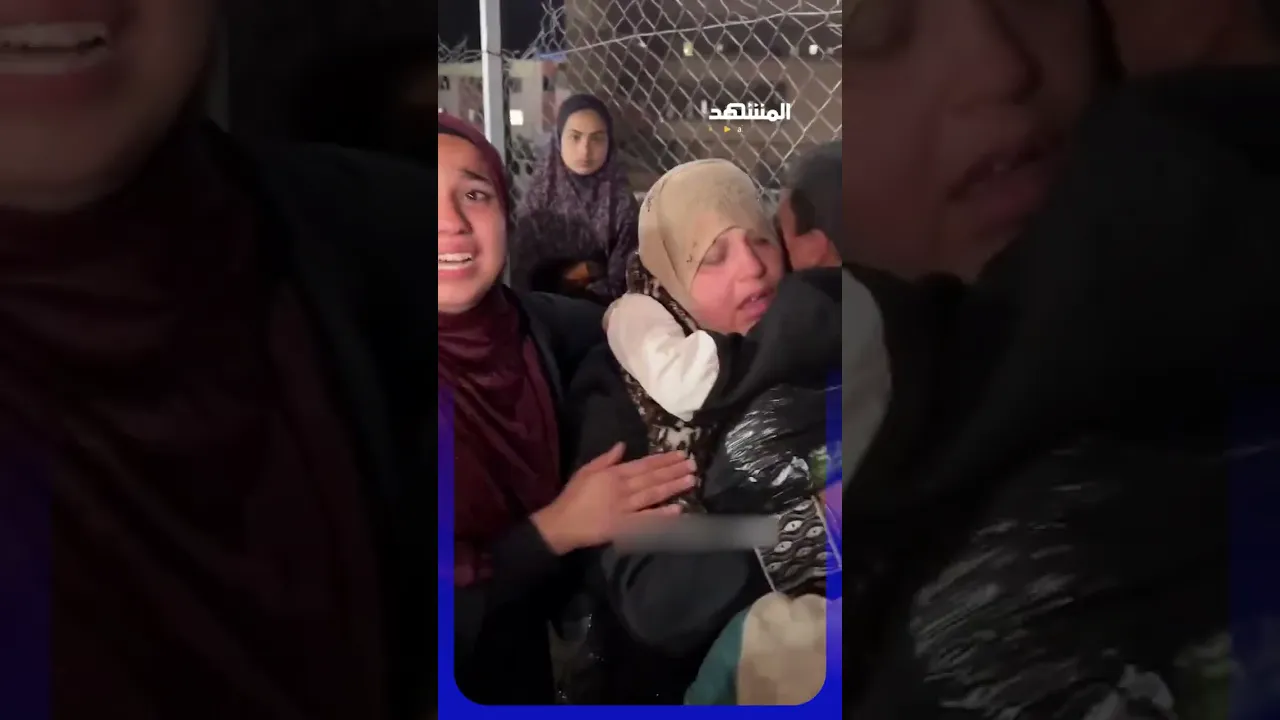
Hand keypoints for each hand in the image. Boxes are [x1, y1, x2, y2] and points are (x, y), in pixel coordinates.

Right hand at [532, 443, 694, 553]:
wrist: (562, 523)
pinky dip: (662, 514)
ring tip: (691, 480)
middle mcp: (623, 488)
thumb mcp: (586, 470)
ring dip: (673, 487)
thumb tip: (623, 445)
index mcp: (614, 474)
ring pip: (653, 494)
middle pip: (653, 477)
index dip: (664, 459)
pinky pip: (647, 519)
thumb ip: (606, 458)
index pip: (644, 464)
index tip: (680, 454)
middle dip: (674, 470)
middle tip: (693, 464)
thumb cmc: (574, 496)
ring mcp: (626, 508)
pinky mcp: (625, 526)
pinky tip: (678, 509)